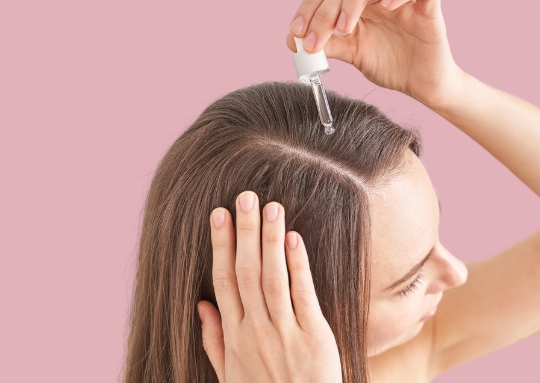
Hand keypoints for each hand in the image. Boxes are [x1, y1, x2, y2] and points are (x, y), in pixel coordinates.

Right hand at [198, 191, 342, 382]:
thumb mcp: (229, 374)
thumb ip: (215, 339)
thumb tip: (201, 305)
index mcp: (235, 335)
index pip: (223, 280)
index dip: (221, 245)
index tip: (218, 215)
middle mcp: (256, 329)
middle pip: (245, 272)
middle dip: (244, 232)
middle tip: (245, 197)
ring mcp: (285, 332)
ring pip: (272, 277)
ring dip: (269, 240)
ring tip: (270, 207)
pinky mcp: (314, 336)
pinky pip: (303, 295)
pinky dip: (298, 265)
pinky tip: (294, 239)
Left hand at [286, 0, 465, 109]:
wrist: (423, 85)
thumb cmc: (392, 66)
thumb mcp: (354, 55)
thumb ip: (329, 45)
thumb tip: (294, 42)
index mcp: (360, 3)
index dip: (309, 6)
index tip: (296, 34)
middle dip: (325, 11)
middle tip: (315, 41)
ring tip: (346, 27)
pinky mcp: (429, 6)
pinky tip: (387, 7)